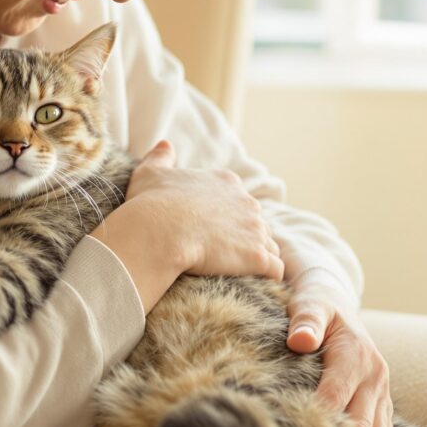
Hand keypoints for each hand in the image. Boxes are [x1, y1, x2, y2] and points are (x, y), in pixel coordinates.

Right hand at [91, 140, 283, 312]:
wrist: (158, 231)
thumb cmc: (151, 203)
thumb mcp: (150, 173)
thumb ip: (161, 156)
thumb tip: (165, 144)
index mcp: (226, 182)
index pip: (238, 200)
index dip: (227, 217)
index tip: (211, 231)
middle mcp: (247, 202)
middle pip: (255, 222)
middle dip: (244, 237)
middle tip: (223, 254)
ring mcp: (255, 229)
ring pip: (268, 245)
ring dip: (257, 256)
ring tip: (237, 271)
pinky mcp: (258, 257)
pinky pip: (275, 269)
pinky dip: (268, 274)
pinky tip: (255, 281)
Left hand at [286, 269, 393, 426]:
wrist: (337, 303)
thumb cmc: (318, 305)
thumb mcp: (310, 305)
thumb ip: (306, 321)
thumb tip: (299, 341)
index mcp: (357, 356)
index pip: (335, 399)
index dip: (313, 415)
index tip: (290, 416)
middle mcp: (375, 377)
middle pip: (359, 424)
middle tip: (298, 425)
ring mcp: (381, 392)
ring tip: (313, 426)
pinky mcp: (381, 401)